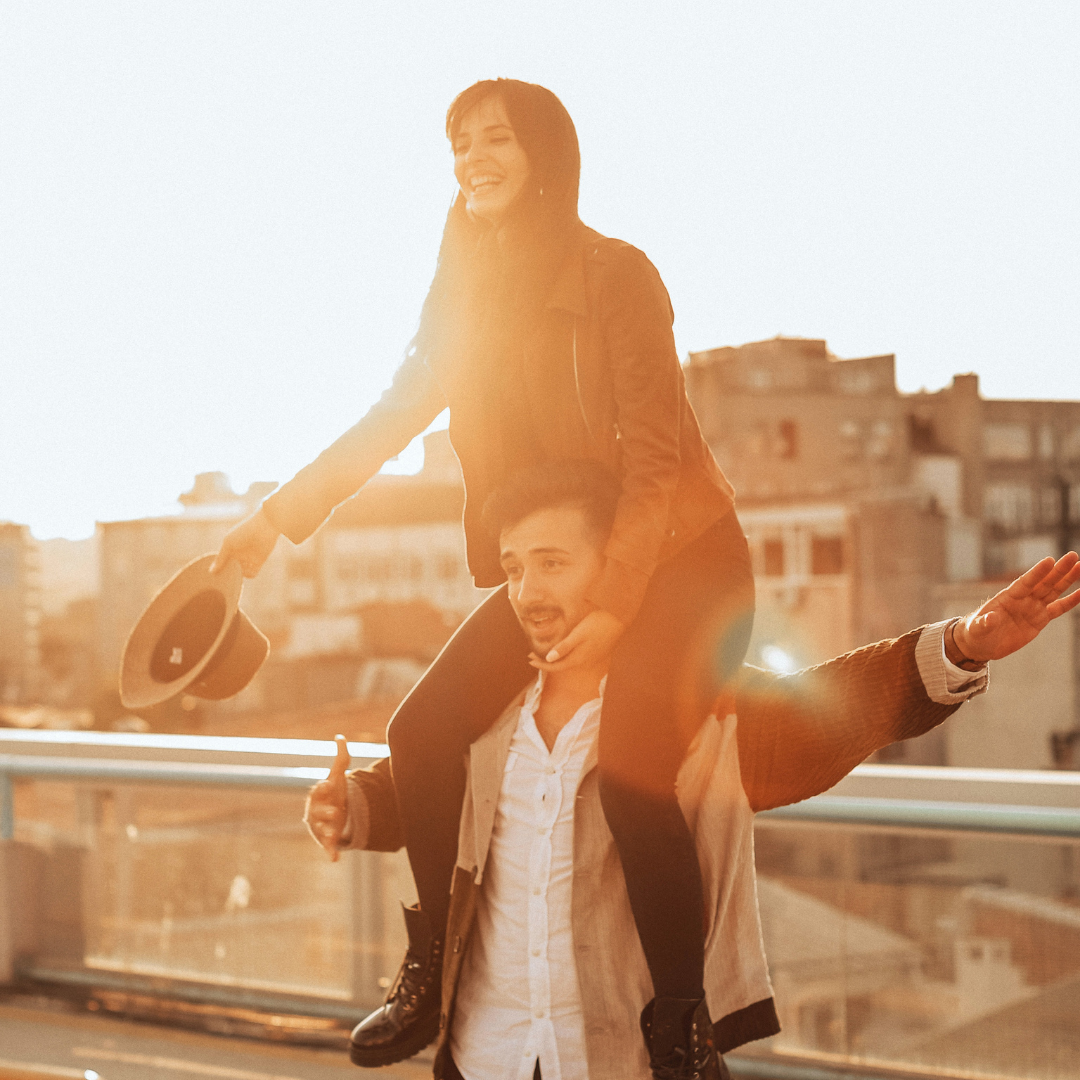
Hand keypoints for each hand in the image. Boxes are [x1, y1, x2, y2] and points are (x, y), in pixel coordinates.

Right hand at [210, 508, 279, 578]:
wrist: (264, 527)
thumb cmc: (244, 532)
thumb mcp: (228, 544)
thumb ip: (221, 558)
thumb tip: (211, 571)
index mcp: (230, 548)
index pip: (223, 561)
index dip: (219, 568)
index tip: (214, 577)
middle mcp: (239, 553)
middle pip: (232, 568)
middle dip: (228, 574)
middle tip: (223, 583)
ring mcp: (249, 557)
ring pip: (242, 572)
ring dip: (239, 576)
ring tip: (234, 580)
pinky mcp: (259, 561)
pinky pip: (253, 573)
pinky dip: (249, 575)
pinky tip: (245, 574)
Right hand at [303, 734, 350, 861]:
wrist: (334, 812)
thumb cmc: (334, 792)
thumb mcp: (338, 775)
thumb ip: (341, 756)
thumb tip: (340, 736)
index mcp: (319, 795)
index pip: (318, 790)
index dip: (322, 788)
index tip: (328, 784)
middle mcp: (316, 811)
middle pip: (318, 812)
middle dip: (326, 812)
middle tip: (337, 812)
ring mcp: (321, 826)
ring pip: (321, 830)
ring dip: (326, 832)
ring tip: (333, 835)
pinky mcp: (327, 839)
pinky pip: (327, 847)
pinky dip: (329, 852)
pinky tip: (334, 859)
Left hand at [529, 609, 624, 672]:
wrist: (619, 620)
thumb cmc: (598, 624)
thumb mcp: (579, 634)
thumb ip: (564, 647)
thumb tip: (549, 659)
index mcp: (578, 659)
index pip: (555, 667)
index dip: (541, 665)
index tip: (529, 659)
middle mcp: (583, 662)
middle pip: (561, 666)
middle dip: (545, 662)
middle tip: (532, 655)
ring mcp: (590, 658)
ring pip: (568, 663)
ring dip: (554, 660)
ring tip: (544, 654)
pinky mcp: (594, 653)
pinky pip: (575, 659)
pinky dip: (564, 656)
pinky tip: (562, 650)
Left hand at [951, 551, 1079, 663]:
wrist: (981, 644)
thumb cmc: (975, 632)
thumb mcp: (977, 628)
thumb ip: (984, 623)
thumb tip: (991, 618)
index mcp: (1007, 597)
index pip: (1025, 583)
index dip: (1037, 573)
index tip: (1049, 560)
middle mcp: (1022, 599)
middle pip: (1043, 583)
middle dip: (1058, 571)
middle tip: (1073, 556)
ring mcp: (1032, 608)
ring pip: (1053, 591)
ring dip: (1067, 580)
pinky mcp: (1039, 620)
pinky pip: (1057, 609)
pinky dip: (1070, 601)